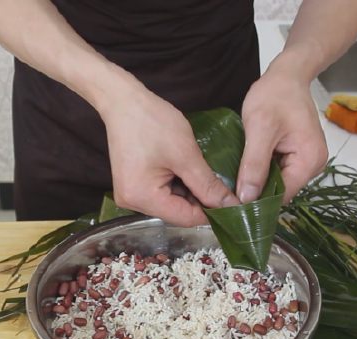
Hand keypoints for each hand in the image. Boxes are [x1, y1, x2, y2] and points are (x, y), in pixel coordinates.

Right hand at [99, 87, 239, 226]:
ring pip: (171, 203)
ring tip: (199, 169)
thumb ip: (209, 185)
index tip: (232, 201)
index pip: (186, 218)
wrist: (124, 102)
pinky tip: (185, 167)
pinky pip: (162, 193)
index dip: (212, 212)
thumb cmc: (153, 123)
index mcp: (143, 198)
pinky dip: (177, 183)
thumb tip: (231, 206)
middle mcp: (133, 203)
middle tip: (219, 181)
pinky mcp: (133, 185)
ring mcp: (131, 195)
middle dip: (200, 199)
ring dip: (189, 190)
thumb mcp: (186, 155)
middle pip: (177, 212)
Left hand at [237, 69, 327, 203]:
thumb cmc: (275, 95)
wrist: (287, 75)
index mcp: (310, 160)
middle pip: (281, 191)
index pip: (283, 195)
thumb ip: (254, 165)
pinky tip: (245, 167)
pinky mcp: (296, 155)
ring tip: (234, 180)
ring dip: (257, 181)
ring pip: (277, 182)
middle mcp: (313, 165)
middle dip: (256, 192)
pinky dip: (261, 170)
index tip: (233, 205)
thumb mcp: (260, 129)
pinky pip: (277, 171)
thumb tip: (247, 198)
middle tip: (228, 194)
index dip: (258, 202)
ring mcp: (306, 160)